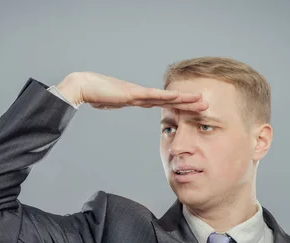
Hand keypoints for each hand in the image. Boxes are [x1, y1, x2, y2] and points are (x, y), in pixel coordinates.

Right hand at [56, 72, 207, 111]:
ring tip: (201, 100)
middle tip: (206, 104)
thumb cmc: (93, 93)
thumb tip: (107, 105)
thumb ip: (111, 103)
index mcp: (138, 99)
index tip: (191, 109)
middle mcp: (142, 95)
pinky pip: (155, 96)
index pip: (163, 103)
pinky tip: (181, 96)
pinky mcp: (134, 93)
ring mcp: (140, 93)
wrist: (83, 86)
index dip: (178, 106)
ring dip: (185, 99)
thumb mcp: (107, 102)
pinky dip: (169, 96)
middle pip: (170, 99)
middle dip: (188, 103)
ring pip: (168, 97)